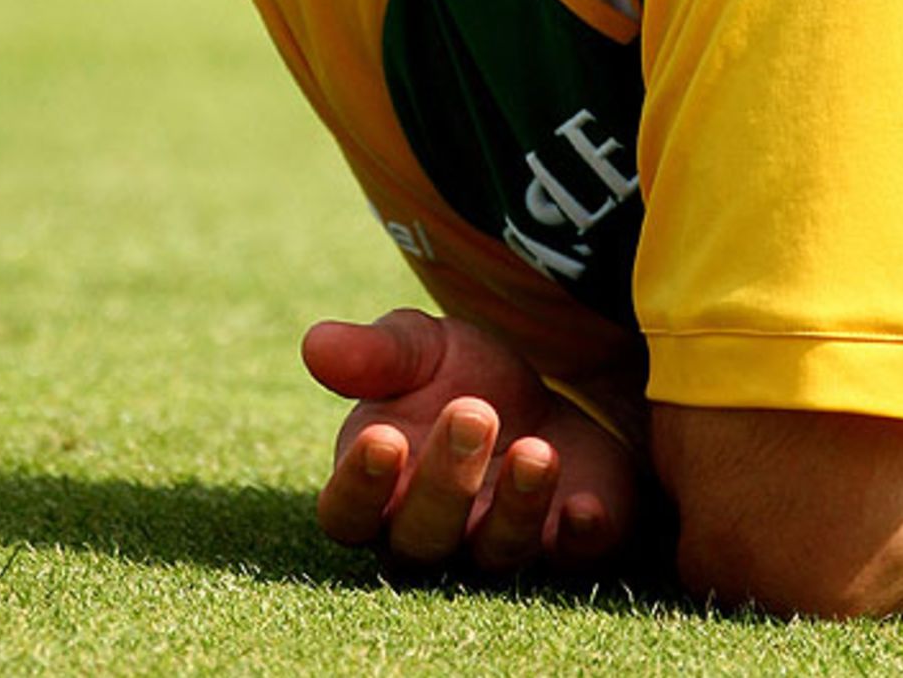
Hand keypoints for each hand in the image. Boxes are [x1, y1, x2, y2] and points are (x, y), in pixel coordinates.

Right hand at [302, 309, 638, 575]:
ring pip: (495, 552)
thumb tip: (315, 343)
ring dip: (516, 506)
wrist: (544, 394)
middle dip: (446, 480)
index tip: (383, 437)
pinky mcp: (564, 544)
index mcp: (380, 486)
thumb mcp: (421, 349)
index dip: (360, 486)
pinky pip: (570, 559)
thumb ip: (374, 354)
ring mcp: (498, 544)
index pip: (347, 513)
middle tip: (473, 411)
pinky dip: (580, 538)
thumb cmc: (460, 377)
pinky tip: (587, 508)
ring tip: (536, 450)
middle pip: (422, 537)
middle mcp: (432, 531)